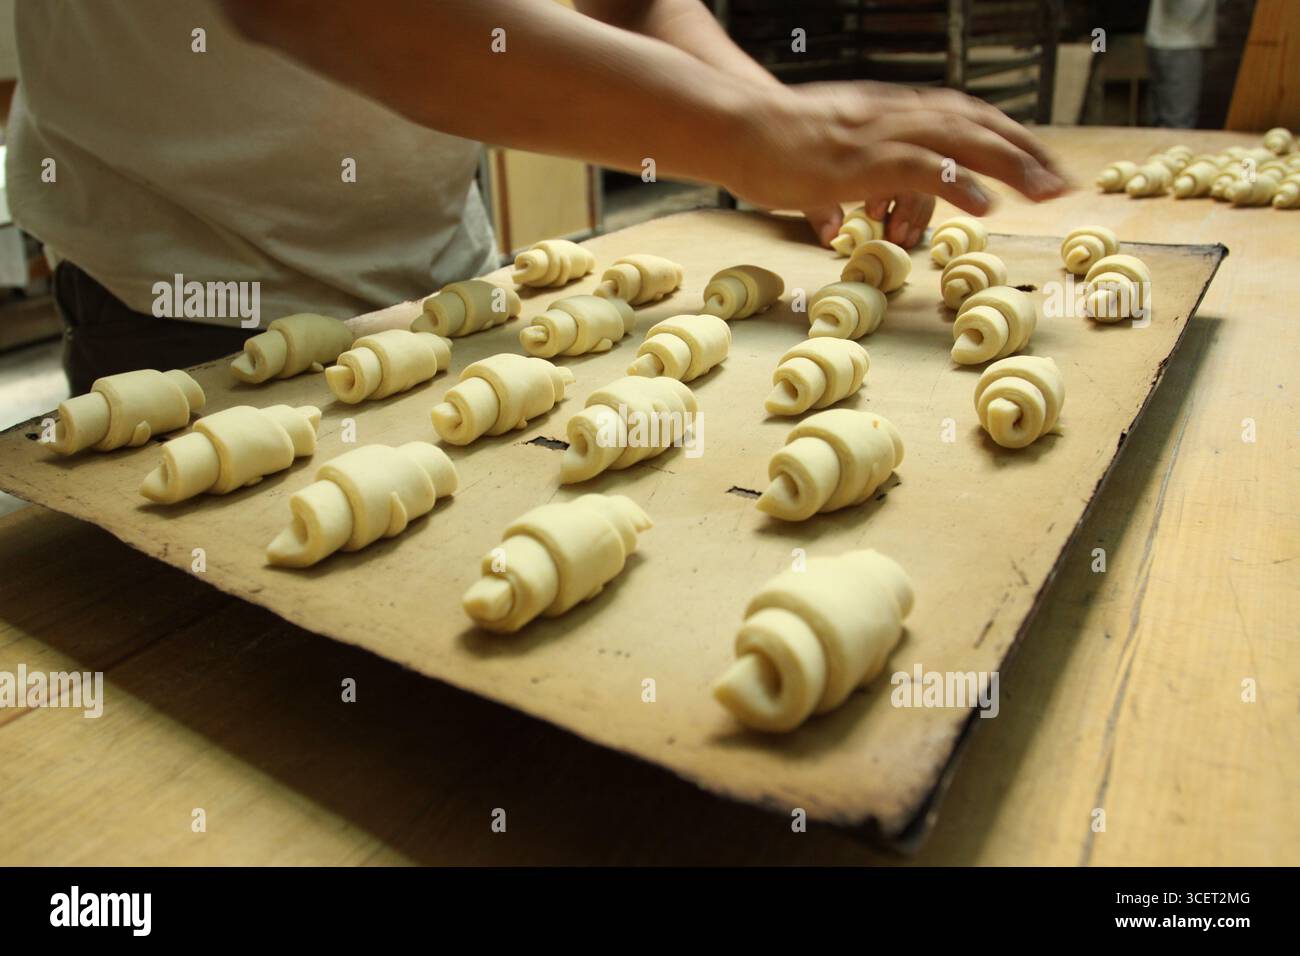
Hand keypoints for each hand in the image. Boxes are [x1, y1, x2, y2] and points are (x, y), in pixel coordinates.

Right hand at [726, 81, 1068, 238]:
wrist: (736, 128)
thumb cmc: (774, 146)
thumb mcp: (830, 153)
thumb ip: (857, 173)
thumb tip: (864, 213)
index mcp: (890, 109)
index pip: (963, 115)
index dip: (1005, 136)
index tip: (1038, 161)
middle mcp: (894, 113)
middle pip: (975, 124)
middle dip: (1025, 151)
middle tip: (1061, 182)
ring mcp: (879, 134)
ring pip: (960, 141)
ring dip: (1009, 164)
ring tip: (1045, 191)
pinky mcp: (860, 160)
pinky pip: (920, 169)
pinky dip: (957, 185)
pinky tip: (985, 204)